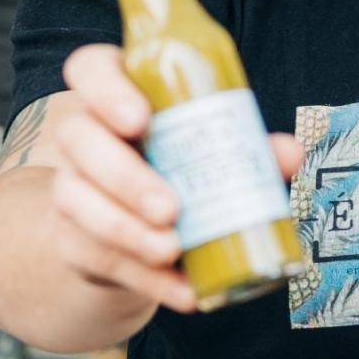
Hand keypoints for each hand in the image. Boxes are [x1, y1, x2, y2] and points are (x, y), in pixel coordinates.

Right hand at [52, 43, 303, 314]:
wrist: (139, 224)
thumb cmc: (180, 161)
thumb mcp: (212, 144)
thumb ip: (249, 143)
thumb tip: (290, 153)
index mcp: (116, 91)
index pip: (90, 68)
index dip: (107, 90)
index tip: (140, 119)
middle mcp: (82, 132)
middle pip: (79, 138)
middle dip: (125, 176)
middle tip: (170, 207)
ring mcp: (69, 185)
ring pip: (77, 202)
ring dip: (127, 231)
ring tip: (172, 250)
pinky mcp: (70, 238)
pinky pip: (96, 257)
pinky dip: (144, 279)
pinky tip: (181, 290)